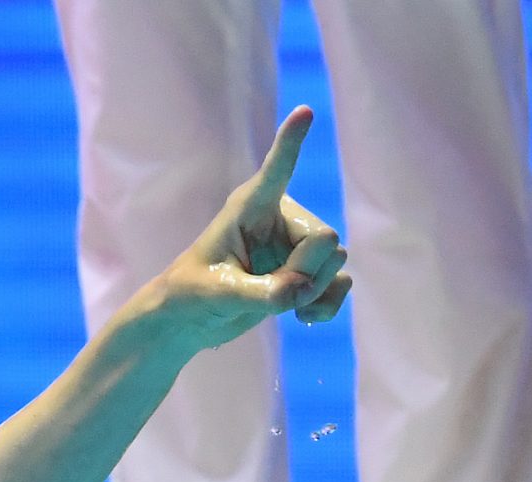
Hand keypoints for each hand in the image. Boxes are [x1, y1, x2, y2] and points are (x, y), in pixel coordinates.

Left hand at [147, 106, 350, 350]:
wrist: (191, 320)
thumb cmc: (192, 294)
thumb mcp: (219, 294)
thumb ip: (262, 293)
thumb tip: (302, 292)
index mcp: (252, 206)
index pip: (276, 170)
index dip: (290, 144)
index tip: (303, 112)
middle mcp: (281, 218)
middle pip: (325, 238)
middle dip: (305, 272)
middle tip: (270, 290)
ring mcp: (297, 245)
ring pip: (335, 261)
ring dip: (313, 290)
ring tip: (277, 301)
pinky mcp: (307, 271)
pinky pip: (340, 283)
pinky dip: (328, 304)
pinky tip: (305, 317)